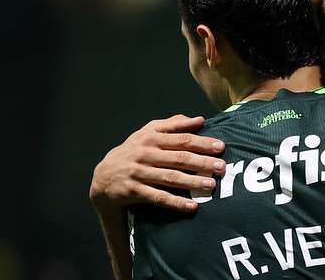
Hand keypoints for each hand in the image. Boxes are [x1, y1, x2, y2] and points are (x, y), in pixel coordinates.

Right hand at [89, 114, 225, 213]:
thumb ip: (173, 124)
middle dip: (202, 162)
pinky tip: (191, 206)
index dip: (202, 143)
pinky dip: (175, 202)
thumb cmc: (134, 151)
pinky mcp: (133, 190)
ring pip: (170, 178)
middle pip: (179, 158)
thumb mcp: (149, 132)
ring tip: (211, 185)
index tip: (220, 147)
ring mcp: (139, 172)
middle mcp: (145, 153)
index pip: (182, 139)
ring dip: (192, 182)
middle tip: (221, 167)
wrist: (103, 176)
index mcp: (152, 137)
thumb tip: (199, 119)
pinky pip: (157, 197)